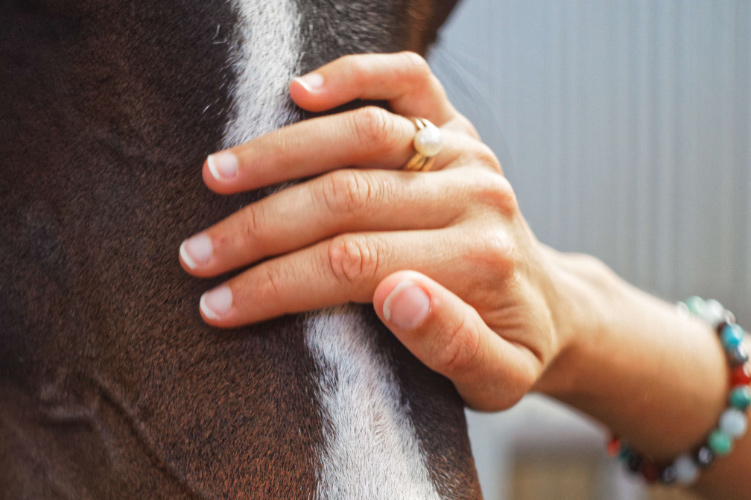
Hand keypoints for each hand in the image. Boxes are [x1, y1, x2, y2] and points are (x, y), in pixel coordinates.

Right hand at [179, 52, 574, 410]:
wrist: (549, 304)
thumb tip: (397, 292)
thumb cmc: (512, 347)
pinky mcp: (456, 127)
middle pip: (343, 199)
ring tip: (215, 176)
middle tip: (195, 254)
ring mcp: (464, 152)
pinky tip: (300, 90)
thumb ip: (454, 346)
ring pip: (360, 135)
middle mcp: (473, 194)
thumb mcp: (497, 380)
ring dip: (279, 154)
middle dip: (258, 229)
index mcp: (478, 260)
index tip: (217, 304)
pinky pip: (408, 81)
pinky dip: (354, 76)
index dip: (276, 284)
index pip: (353, 265)